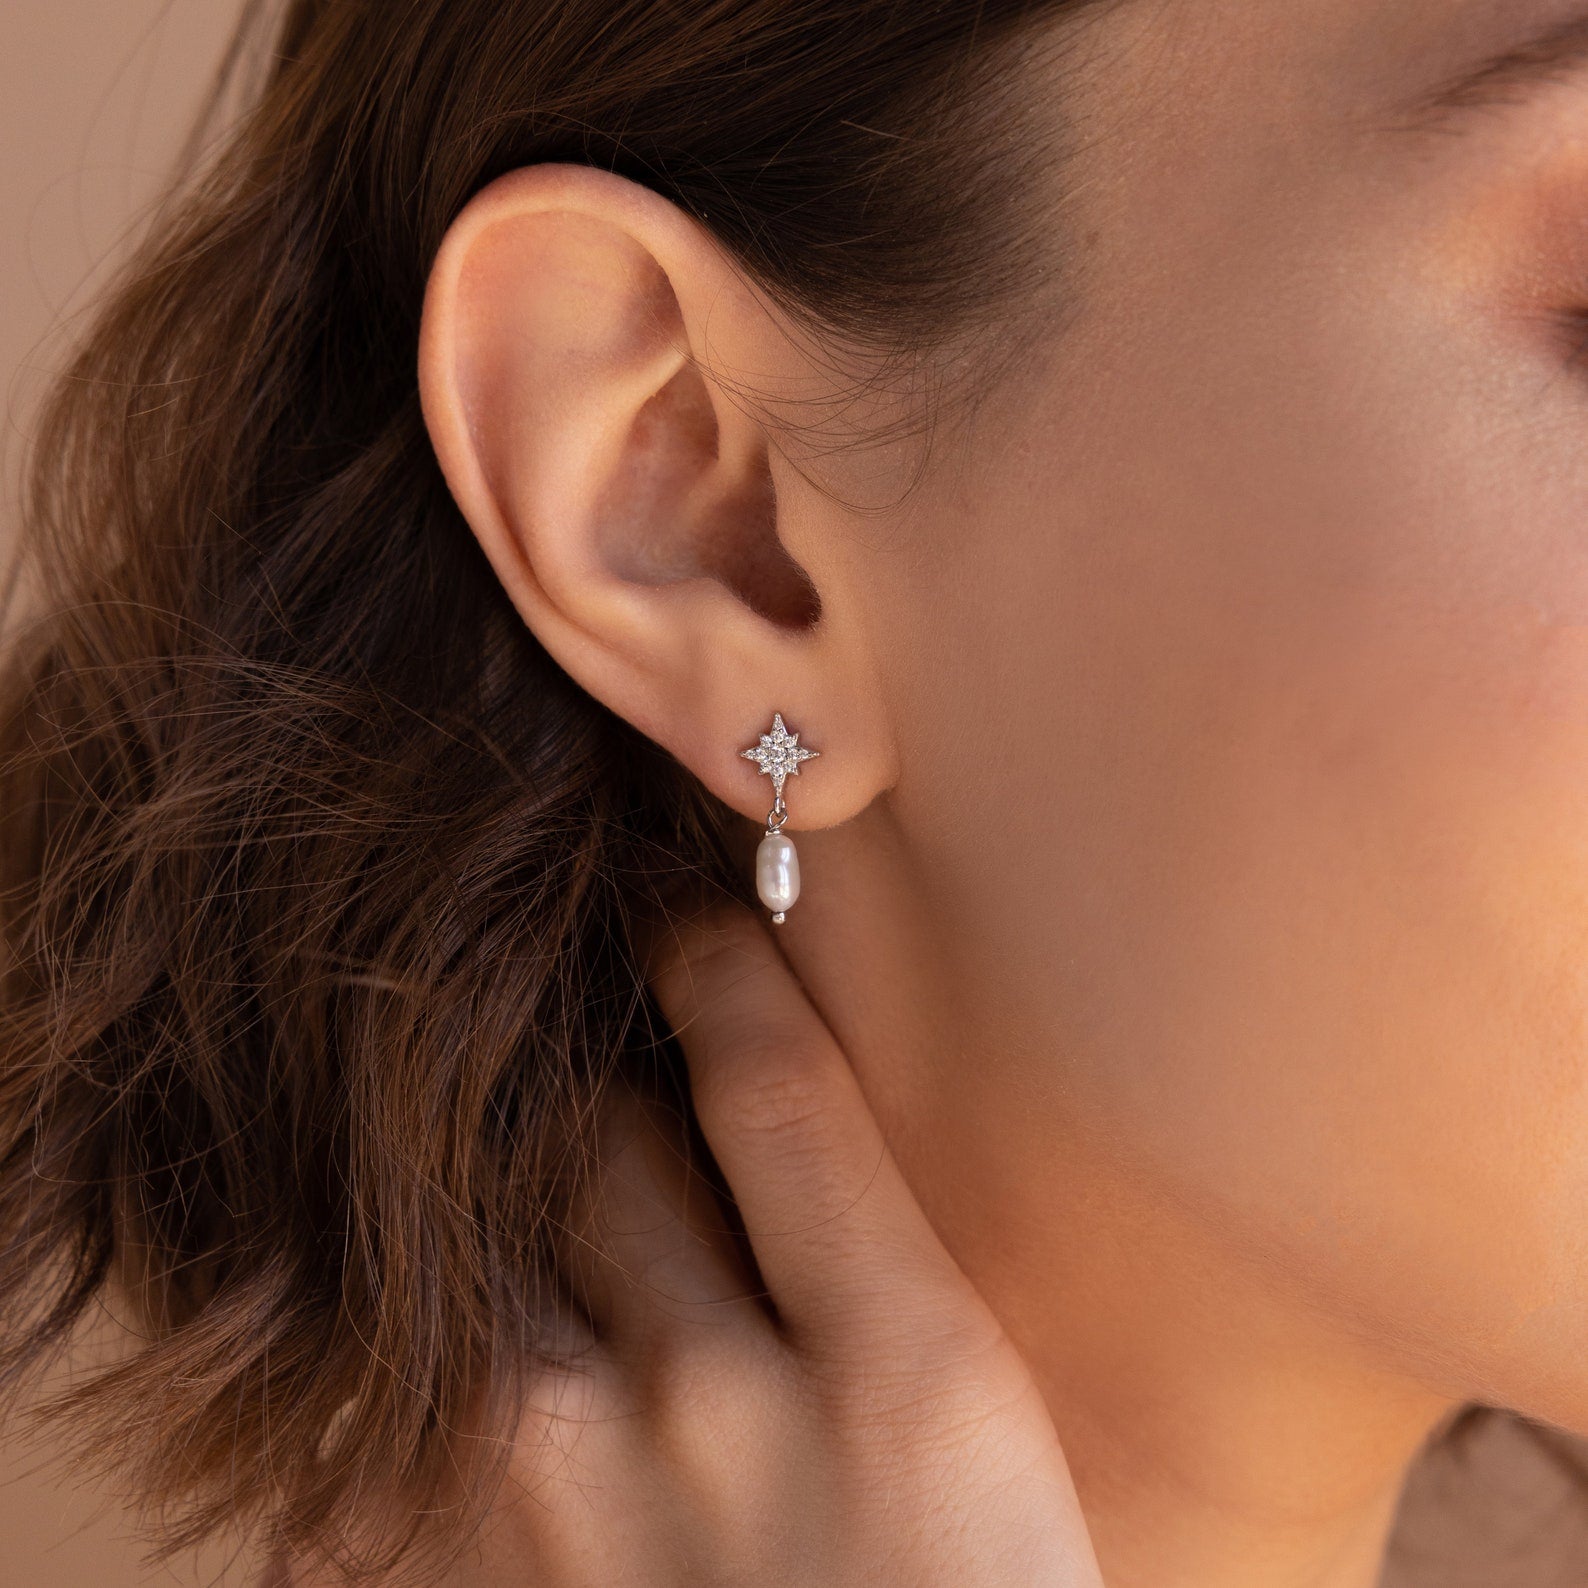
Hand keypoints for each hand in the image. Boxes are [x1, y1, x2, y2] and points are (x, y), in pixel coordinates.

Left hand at [502, 904, 1103, 1586]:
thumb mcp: (986, 1439)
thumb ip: (902, 1291)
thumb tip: (812, 1150)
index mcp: (912, 1373)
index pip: (773, 1085)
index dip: (717, 970)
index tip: (690, 924)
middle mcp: (726, 1414)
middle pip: (605, 1144)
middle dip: (605, 1090)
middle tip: (606, 1072)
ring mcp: (578, 1500)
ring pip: (493, 1253)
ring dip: (522, 1213)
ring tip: (555, 1227)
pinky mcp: (480, 1572)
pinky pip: (434, 1398)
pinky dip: (463, 1349)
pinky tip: (515, 1368)